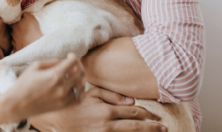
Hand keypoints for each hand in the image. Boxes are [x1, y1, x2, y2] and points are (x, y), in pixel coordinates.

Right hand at [5, 53, 86, 120]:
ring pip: (82, 85)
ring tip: (73, 75)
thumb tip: (63, 62)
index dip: (73, 56)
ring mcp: (64, 98)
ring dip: (80, 78)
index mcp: (55, 75)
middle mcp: (62, 87)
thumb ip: (52, 61)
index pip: (74, 62)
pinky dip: (80, 91)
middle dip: (78, 65)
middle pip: (81, 72)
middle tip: (72, 64)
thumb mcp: (35, 66)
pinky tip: (75, 87)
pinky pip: (79, 98)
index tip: (69, 55)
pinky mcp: (63, 106)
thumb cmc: (24, 84)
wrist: (17, 105)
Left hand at [10, 13, 42, 49]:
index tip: (17, 21)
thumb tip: (23, 13)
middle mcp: (13, 33)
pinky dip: (19, 43)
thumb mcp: (30, 17)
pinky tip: (22, 42)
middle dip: (15, 29)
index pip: (11, 22)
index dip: (14, 21)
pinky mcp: (17, 47)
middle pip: (12, 30)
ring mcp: (14, 41)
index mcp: (14, 25)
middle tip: (20, 28)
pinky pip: (17, 45)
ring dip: (16, 36)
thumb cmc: (31, 28)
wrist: (33, 42)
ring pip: (13, 38)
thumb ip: (25, 14)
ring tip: (21, 36)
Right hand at [31, 87, 165, 131]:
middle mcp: (107, 126)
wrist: (57, 120)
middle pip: (136, 127)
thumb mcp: (93, 94)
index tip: (157, 117)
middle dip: (152, 128)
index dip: (148, 115)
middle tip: (164, 129)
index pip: (134, 113)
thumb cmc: (76, 104)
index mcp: (107, 111)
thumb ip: (113, 95)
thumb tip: (132, 101)